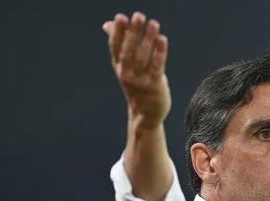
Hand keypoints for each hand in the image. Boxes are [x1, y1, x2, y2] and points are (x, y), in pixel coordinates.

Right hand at [102, 12, 170, 128]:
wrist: (145, 115)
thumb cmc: (136, 86)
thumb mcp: (124, 67)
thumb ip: (119, 45)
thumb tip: (107, 24)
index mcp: (119, 66)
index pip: (116, 47)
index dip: (118, 32)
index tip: (120, 17)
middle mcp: (127, 73)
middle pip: (129, 50)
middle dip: (133, 32)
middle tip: (138, 16)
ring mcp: (140, 80)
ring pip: (143, 57)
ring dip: (148, 39)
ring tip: (153, 23)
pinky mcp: (154, 86)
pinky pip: (157, 67)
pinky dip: (159, 52)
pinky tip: (162, 40)